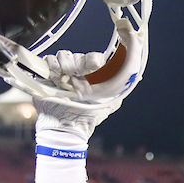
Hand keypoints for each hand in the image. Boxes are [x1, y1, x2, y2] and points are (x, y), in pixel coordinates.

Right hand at [33, 19, 145, 144]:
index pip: (93, 58)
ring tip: (66, 79)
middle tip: (78, 75)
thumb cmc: (88, 117)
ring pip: (64, 56)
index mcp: (92, 78)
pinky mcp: (47, 75)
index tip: (95, 65)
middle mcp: (77, 74)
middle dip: (79, 64)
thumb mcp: (110, 103)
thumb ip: (120, 87)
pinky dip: (52, 66)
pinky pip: (49, 60)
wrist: (66, 127)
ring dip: (65, 65)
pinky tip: (56, 76)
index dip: (93, 60)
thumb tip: (136, 70)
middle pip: (77, 56)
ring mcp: (62, 74)